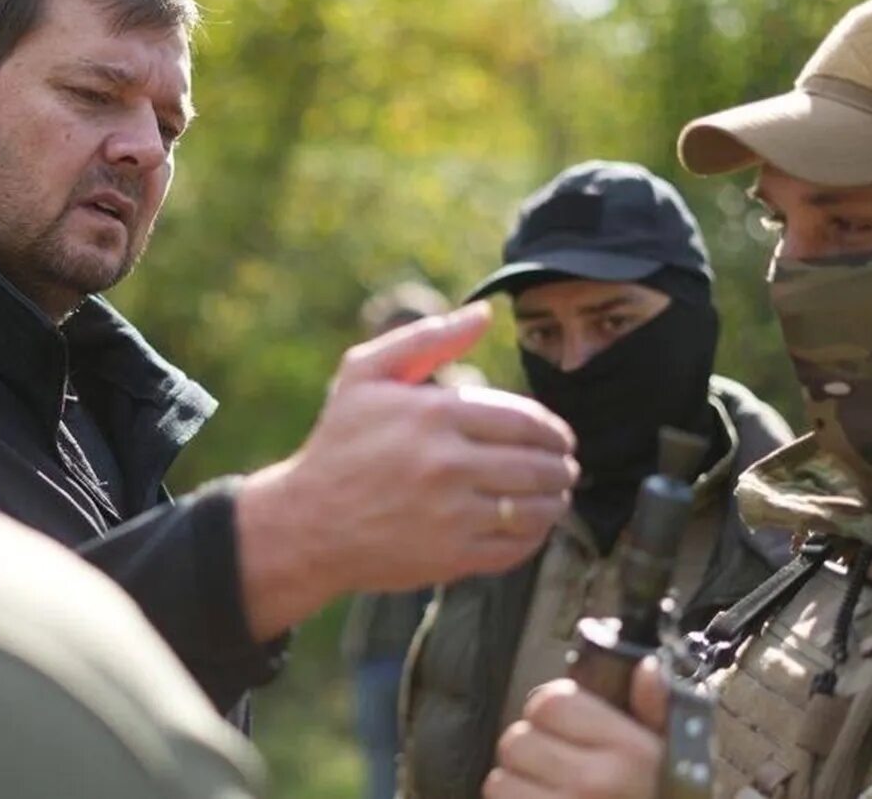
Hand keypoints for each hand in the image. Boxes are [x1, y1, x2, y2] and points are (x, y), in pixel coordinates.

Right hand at [234, 303, 576, 637]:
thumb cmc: (339, 442)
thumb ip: (427, 339)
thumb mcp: (365, 375)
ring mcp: (451, 514)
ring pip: (536, 508)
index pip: (526, 421)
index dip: (555, 431)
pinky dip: (535, 536)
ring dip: (556, 500)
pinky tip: (530, 525)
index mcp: (434, 414)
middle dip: (562, 466)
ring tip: (555, 495)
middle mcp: (447, 463)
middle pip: (539, 465)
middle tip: (566, 467)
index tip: (560, 438)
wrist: (305, 522)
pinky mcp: (451, 557)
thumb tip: (483, 314)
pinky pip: (517, 547)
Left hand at [484, 664, 667, 798]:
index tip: (563, 727)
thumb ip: (657, 711)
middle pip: (517, 739)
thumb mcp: (676, 759)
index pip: (551, 701)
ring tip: (547, 796)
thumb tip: (644, 667)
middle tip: (553, 768)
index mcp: (627, 752)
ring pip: (501, 781)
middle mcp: (593, 782)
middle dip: (530, 751)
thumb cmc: (665, 798)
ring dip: (517, 788)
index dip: (550, 711)